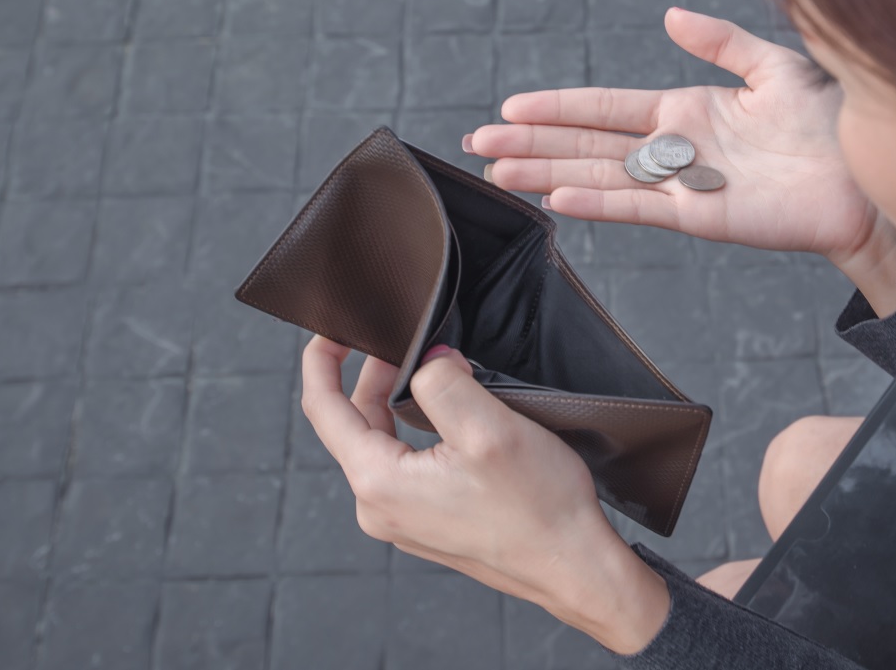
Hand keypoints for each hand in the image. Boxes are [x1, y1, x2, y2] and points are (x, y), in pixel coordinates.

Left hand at [299, 337, 670, 653]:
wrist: (573, 566)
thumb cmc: (539, 507)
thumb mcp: (488, 427)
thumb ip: (443, 382)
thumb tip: (427, 360)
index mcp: (379, 482)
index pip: (324, 409)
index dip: (322, 361)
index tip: (333, 329)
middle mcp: (378, 508)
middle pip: (354, 425)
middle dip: (373, 377)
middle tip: (405, 340)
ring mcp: (402, 521)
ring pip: (384, 444)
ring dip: (400, 405)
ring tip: (432, 372)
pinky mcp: (426, 525)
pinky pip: (406, 467)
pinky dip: (418, 433)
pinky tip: (450, 419)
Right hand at [470, 8, 895, 270]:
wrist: (867, 177)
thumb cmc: (830, 121)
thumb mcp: (772, 66)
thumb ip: (719, 42)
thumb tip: (671, 15)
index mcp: (688, 112)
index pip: (607, 107)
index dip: (558, 106)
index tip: (511, 104)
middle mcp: (676, 151)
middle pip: (589, 144)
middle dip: (532, 141)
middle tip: (477, 141)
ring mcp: (684, 186)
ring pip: (601, 175)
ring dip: (548, 172)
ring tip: (497, 169)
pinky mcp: (703, 216)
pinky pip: (641, 206)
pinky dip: (599, 201)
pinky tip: (559, 197)